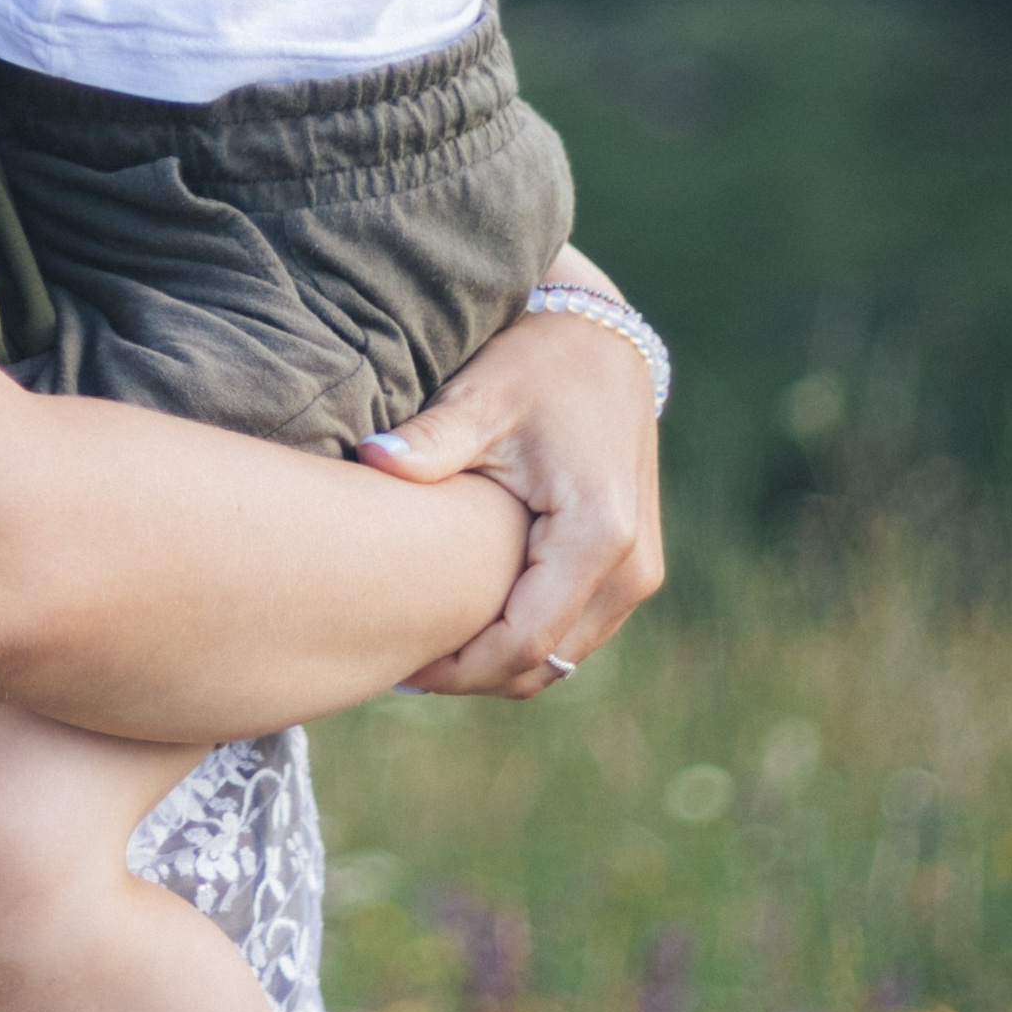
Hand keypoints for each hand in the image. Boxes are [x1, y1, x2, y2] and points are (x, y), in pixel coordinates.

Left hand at [357, 264, 665, 697]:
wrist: (599, 337)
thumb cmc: (536, 364)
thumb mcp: (481, 398)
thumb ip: (430, 441)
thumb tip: (371, 460)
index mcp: (597, 535)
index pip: (525, 641)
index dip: (459, 668)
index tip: (397, 667)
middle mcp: (632, 567)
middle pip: (546, 663)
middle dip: (474, 675)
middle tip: (399, 664)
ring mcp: (639, 571)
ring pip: (564, 656)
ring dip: (500, 662)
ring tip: (425, 648)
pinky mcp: (631, 565)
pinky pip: (575, 628)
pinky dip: (525, 638)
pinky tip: (465, 620)